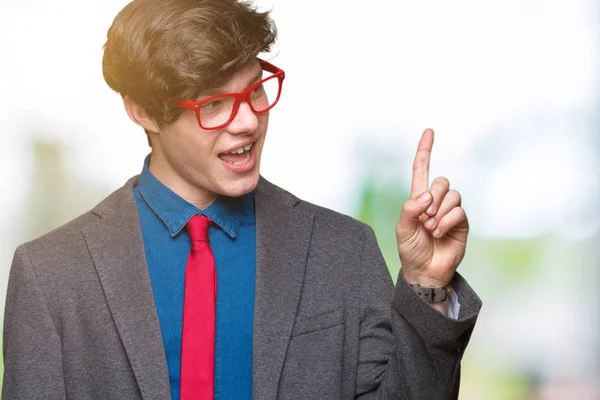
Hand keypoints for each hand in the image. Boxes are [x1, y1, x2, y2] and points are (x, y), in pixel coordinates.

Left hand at [395, 129, 468, 287]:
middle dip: (433, 195)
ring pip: (452, 195)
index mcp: (417, 199)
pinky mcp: (461, 224)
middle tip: (425, 216)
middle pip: (441, 181)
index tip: (429, 131)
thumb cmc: (411, 250)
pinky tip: (439, 233)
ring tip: (431, 229)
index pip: (421, 170)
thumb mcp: (403, 229)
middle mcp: (435, 202)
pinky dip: (446, 221)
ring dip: (439, 212)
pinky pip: (458, 211)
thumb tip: (426, 195)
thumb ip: (410, 209)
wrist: (425, 271)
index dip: (425, 151)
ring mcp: (450, 212)